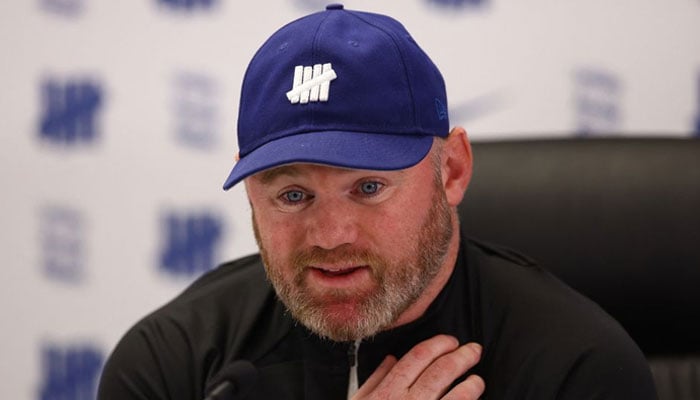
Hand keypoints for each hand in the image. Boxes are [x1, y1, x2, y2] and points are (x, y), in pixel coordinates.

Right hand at [352, 335, 484, 399]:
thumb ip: (375, 379)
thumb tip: (391, 359)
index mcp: (389, 391)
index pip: (419, 356)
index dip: (439, 344)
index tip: (451, 341)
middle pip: (442, 371)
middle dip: (462, 357)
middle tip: (474, 351)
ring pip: (457, 397)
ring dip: (472, 385)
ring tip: (478, 380)